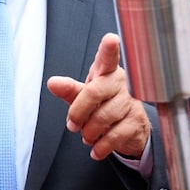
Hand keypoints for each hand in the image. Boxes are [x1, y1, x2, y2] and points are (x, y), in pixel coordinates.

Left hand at [46, 32, 150, 159]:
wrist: (129, 129)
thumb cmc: (104, 105)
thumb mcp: (84, 96)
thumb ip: (69, 90)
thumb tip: (52, 83)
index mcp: (106, 73)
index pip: (108, 58)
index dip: (109, 49)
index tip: (111, 39)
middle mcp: (121, 84)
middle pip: (94, 92)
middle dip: (78, 112)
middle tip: (72, 125)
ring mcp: (131, 102)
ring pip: (104, 116)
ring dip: (89, 132)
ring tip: (86, 136)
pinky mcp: (136, 122)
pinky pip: (115, 135)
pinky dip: (101, 146)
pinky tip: (96, 149)